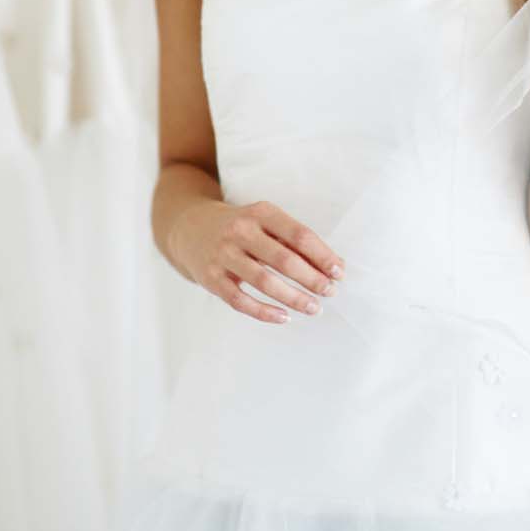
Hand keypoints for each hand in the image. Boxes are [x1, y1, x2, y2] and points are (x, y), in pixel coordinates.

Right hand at [170, 198, 345, 324]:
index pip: (299, 235)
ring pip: (264, 282)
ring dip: (294, 298)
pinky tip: (285, 317)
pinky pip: (240, 300)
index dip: (322, 255)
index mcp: (261, 212)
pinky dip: (264, 312)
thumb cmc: (242, 228)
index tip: (339, 272)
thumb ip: (295, 240)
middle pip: (284, 259)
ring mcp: (223, 255)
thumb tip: (334, 266)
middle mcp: (240, 231)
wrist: (190, 228)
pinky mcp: (210, 278)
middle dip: (311, 279)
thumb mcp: (265, 221)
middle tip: (330, 292)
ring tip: (314, 308)